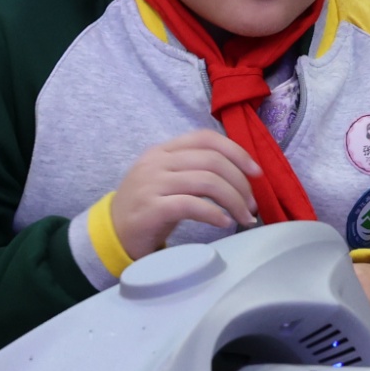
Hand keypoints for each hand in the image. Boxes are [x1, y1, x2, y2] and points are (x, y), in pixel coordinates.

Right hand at [110, 129, 263, 257]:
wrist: (112, 232)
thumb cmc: (148, 207)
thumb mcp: (169, 179)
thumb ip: (196, 169)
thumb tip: (241, 174)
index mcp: (164, 150)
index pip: (206, 138)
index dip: (237, 152)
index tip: (256, 172)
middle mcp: (157, 162)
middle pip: (212, 161)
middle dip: (240, 182)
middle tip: (252, 205)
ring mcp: (152, 184)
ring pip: (206, 182)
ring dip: (234, 200)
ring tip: (245, 218)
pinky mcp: (150, 209)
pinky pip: (190, 205)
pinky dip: (214, 214)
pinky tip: (224, 223)